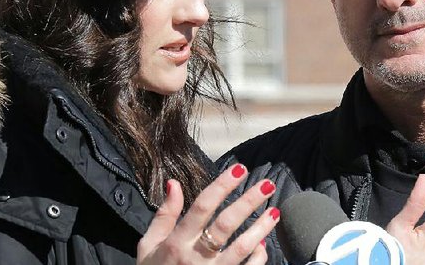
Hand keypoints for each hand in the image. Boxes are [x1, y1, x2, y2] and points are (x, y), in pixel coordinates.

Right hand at [137, 164, 278, 264]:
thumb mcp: (149, 245)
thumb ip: (164, 215)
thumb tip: (173, 183)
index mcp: (176, 242)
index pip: (202, 207)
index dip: (221, 186)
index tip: (239, 168)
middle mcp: (195, 257)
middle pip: (225, 224)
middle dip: (248, 202)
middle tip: (267, 184)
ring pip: (241, 248)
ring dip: (260, 229)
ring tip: (275, 212)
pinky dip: (258, 257)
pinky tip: (264, 244)